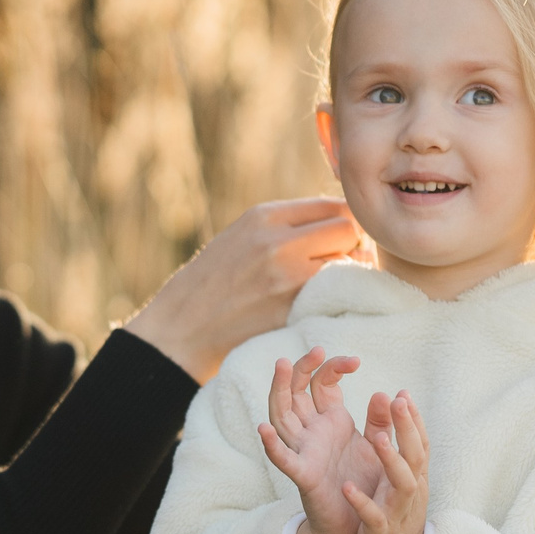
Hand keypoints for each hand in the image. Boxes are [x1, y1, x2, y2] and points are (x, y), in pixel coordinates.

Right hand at [121, 198, 360, 381]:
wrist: (182, 328)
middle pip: (347, 230)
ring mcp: (286, 277)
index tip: (341, 239)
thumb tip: (337, 220)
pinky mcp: (291, 310)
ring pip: (347, 263)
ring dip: (347, 274)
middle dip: (352, 245)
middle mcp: (278, 241)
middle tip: (342, 262)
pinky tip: (320, 304)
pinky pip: (334, 296)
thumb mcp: (241, 235)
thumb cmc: (212, 282)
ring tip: (328, 285)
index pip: (333, 205)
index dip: (346, 222)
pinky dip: (335, 299)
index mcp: (264, 217)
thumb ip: (283, 225)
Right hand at [256, 348, 374, 533]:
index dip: (332, 367)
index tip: (354, 360)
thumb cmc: (362, 483)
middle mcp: (312, 433)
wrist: (357, 524)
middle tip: (314, 349)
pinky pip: (284, 460)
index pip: (321, 384)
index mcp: (329, 422)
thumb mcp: (375, 446)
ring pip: (283, 417)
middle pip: (296, 393)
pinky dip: (272, 446)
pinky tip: (264, 430)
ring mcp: (305, 452)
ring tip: (282, 367)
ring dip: (280, 392)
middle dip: (302, 369)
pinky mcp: (304, 477)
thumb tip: (389, 393)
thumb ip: (380, 420)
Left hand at [348, 390, 429, 533]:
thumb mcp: (396, 478)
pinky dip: (362, 502)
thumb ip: (391, 439)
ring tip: (376, 439)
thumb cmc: (395, 513)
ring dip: (391, 461)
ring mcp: (398, 511)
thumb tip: (392, 399)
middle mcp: (411, 491)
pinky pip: (373, 516)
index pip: (419, 443)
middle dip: (408, 429)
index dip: (413, 419)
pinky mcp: (380, 533)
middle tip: (398, 402)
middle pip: (415, 455)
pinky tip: (347, 488)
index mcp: (414, 476)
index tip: (403, 394)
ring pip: (402, 483)